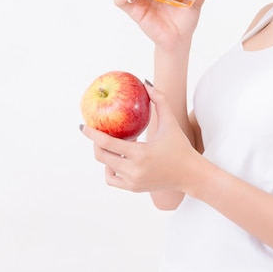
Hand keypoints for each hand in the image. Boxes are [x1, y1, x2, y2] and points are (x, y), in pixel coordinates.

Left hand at [80, 84, 197, 192]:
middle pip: (102, 156)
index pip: (107, 143)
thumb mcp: (170, 122)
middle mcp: (133, 170)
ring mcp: (132, 181)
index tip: (82, 126)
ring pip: (106, 168)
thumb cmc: (180, 146)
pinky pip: (112, 179)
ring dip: (105, 155)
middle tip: (98, 132)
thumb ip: (160, 100)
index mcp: (140, 154)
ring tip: (114, 144)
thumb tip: (145, 83)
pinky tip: (117, 159)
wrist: (190, 174)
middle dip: (96, 143)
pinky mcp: (133, 188)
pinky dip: (110, 169)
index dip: (92, 134)